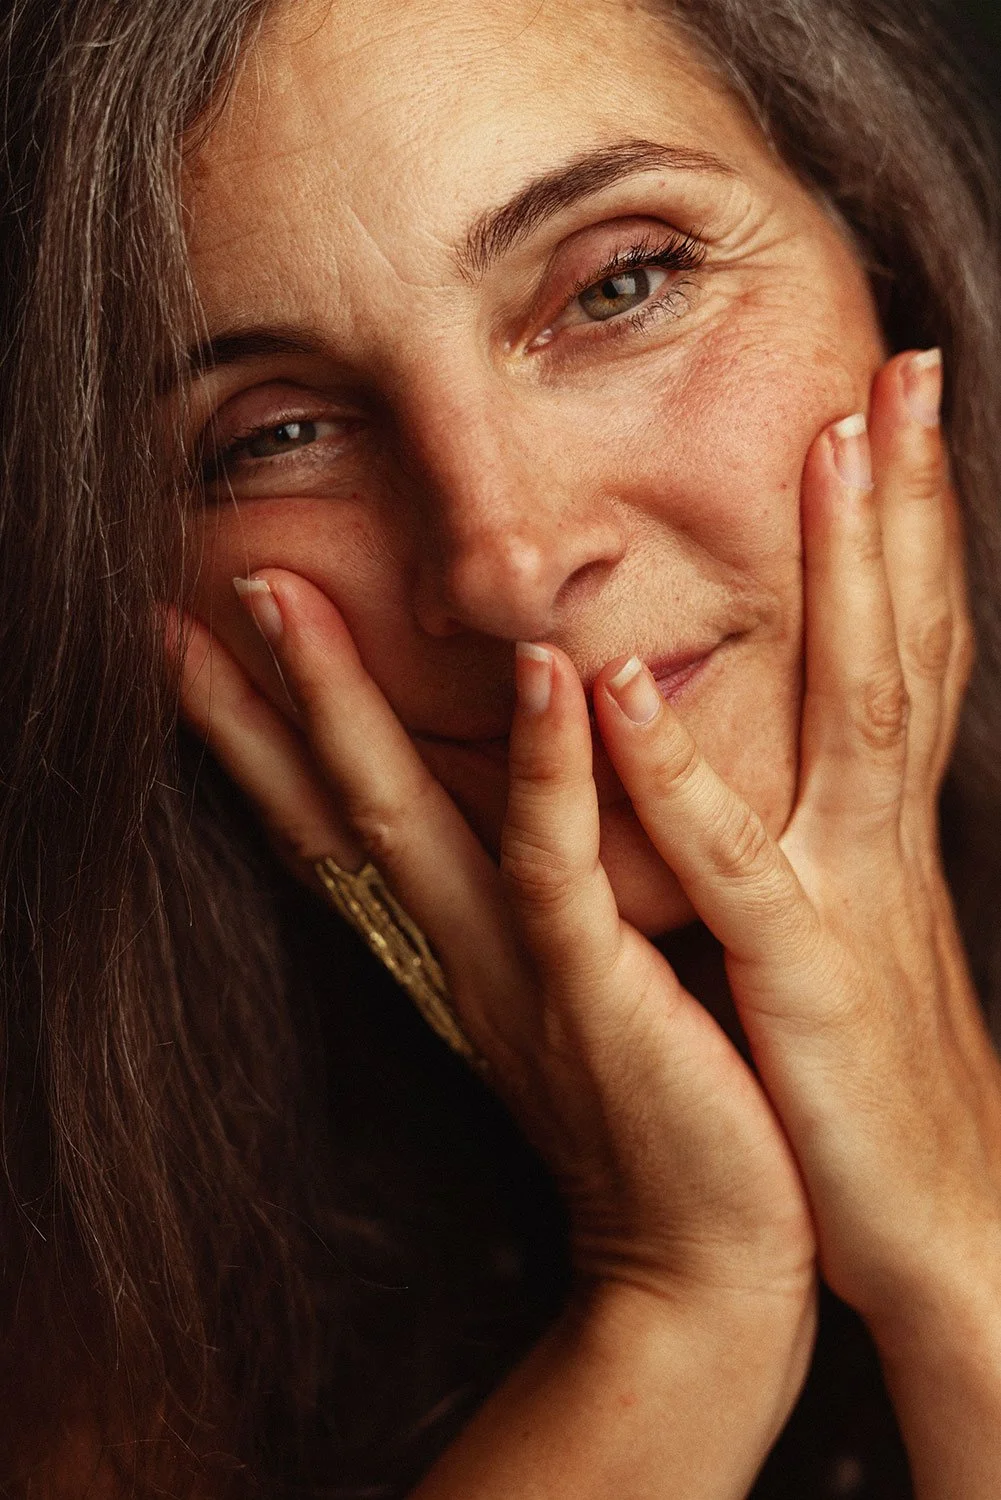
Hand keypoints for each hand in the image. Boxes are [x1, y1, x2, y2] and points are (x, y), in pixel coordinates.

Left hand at [587, 348, 999, 1340]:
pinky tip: (633, 686)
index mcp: (883, 835)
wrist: (954, 1244)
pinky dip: (681, 769)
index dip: (911, 537)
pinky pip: (733, 857)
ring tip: (834, 443)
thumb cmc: (881, 1096)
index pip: (907, 655)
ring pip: (856, 703)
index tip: (898, 423)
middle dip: (905, 504)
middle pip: (903, 641)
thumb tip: (800, 789)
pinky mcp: (801, 975)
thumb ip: (824, 856)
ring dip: (850, 570)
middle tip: (902, 371)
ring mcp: (849, 896)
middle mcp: (881, 839)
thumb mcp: (853, 948)